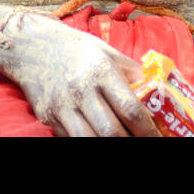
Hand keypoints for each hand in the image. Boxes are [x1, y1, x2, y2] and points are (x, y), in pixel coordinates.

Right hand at [0, 10, 159, 136]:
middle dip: (131, 142)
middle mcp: (81, 90)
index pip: (130, 108)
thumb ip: (133, 74)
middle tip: (144, 143)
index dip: (147, 129)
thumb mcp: (109, 53)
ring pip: (89, 140)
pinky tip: (99, 138)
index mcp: (102, 71)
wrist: (33, 47)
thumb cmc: (78, 50)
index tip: (158, 138)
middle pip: (110, 131)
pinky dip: (88, 141)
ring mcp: (62, 106)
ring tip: (123, 142)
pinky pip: (71, 138)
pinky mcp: (48, 117)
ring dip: (109, 146)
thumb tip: (160, 92)